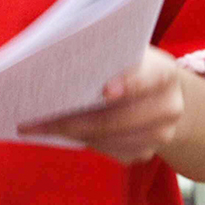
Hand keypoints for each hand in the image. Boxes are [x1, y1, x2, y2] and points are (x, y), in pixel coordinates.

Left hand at [21, 47, 185, 165]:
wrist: (159, 95)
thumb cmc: (130, 64)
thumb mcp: (126, 51)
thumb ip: (105, 54)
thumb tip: (55, 58)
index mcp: (164, 73)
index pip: (146, 78)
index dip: (126, 84)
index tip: (104, 90)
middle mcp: (168, 107)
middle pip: (117, 119)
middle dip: (73, 119)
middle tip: (36, 115)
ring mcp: (159, 135)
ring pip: (108, 139)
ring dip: (69, 133)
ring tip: (35, 124)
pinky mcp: (144, 153)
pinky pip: (108, 151)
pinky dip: (81, 141)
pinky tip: (56, 131)